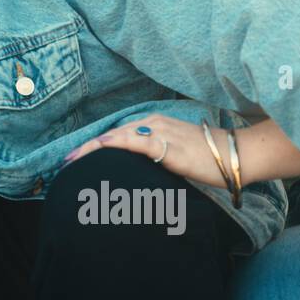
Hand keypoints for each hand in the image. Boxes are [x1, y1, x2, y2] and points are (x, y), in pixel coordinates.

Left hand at [67, 115, 232, 188]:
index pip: (117, 135)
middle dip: (86, 150)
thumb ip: (156, 160)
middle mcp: (152, 122)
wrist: (236, 154)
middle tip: (64, 164)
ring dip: (92, 149)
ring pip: (117, 137)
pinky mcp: (166, 143)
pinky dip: (114, 144)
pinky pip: (135, 141)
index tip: (74, 159)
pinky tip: (99, 147)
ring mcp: (159, 131)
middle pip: (111, 136)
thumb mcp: (176, 156)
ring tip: (72, 161)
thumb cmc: (210, 157)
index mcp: (153, 124)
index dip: (94, 147)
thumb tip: (140, 176)